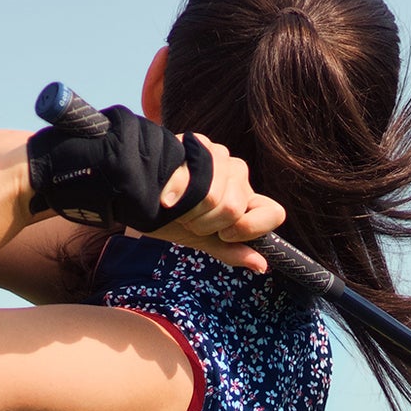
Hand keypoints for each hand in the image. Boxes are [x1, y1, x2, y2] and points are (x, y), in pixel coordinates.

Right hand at [151, 135, 285, 273]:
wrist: (137, 196)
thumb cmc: (171, 218)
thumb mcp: (201, 240)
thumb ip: (231, 251)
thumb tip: (262, 266)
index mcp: (246, 200)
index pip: (274, 213)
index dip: (251, 228)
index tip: (225, 234)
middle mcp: (238, 175)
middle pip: (236, 209)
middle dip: (206, 223)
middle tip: (189, 218)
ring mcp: (220, 156)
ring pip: (215, 196)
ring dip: (189, 209)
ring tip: (177, 203)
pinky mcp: (199, 143)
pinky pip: (194, 177)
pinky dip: (175, 195)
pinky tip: (166, 194)